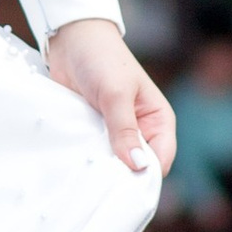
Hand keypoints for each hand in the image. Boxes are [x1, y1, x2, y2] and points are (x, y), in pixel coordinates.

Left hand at [48, 18, 175, 178]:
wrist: (71, 39)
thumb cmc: (102, 59)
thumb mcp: (116, 93)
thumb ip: (124, 129)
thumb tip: (138, 166)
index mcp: (158, 121)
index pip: (160, 161)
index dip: (146, 177)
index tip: (124, 192)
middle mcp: (140, 130)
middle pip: (136, 167)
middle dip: (122, 178)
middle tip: (101, 190)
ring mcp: (114, 133)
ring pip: (113, 164)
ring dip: (101, 171)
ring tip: (85, 181)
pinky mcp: (92, 131)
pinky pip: (93, 154)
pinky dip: (85, 161)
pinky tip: (74, 169)